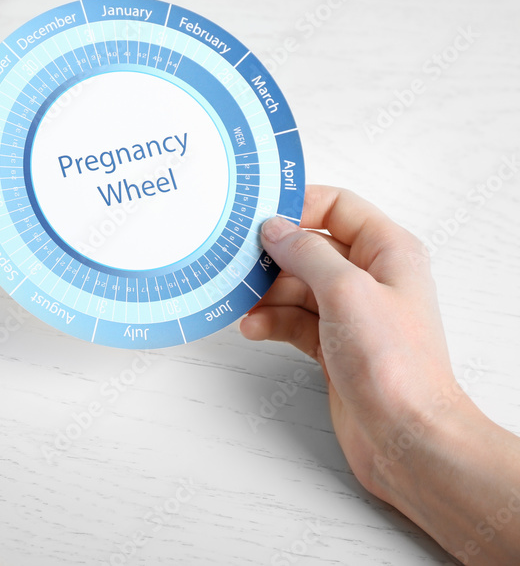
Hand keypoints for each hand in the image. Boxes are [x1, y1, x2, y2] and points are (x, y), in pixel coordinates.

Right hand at [241, 185, 519, 563]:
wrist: (404, 435)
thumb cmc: (394, 365)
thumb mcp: (346, 291)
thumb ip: (305, 252)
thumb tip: (274, 227)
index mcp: (388, 251)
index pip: (336, 207)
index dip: (296, 206)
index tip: (256, 214)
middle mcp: (370, 278)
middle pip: (309, 248)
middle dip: (272, 256)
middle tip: (237, 262)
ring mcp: (350, 313)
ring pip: (295, 286)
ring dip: (265, 293)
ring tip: (241, 302)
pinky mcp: (333, 345)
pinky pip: (292, 319)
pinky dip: (271, 321)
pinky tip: (253, 328)